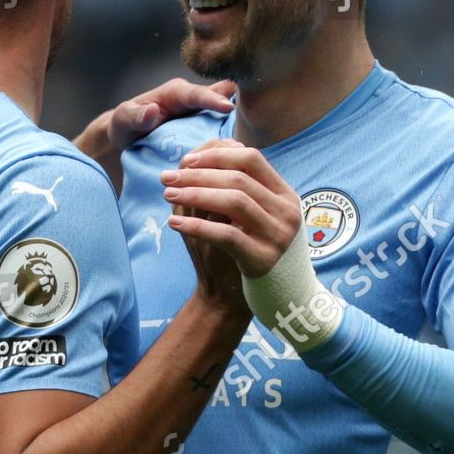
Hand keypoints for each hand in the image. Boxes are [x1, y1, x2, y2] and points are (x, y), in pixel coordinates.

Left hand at [73, 78, 234, 191]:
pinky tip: (239, 162)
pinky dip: (226, 147)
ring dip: (232, 133)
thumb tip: (152, 110)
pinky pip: (218, 137)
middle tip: (254, 119)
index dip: (212, 100)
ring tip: (247, 149)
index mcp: (177, 93)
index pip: (197, 94)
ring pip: (223, 121)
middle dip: (233, 112)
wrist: (126, 138)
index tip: (226, 107)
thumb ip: (136, 116)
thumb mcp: (125, 119)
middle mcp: (194, 102)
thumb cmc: (125, 125)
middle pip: (219, 103)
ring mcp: (201, 118)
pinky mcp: (203, 133)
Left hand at [161, 140, 301, 278]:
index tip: (186, 161)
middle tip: (167, 178)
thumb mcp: (246, 216)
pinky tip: (174, 225)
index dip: (216, 155)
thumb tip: (192, 158)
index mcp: (284, 194)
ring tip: (168, 195)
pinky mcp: (263, 260)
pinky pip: (227, 236)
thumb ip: (230, 188)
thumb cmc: (248, 250)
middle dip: (198, 175)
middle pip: (239, 178)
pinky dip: (197, 227)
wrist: (268, 297)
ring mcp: (278, 236)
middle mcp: (286, 212)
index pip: (251, 159)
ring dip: (195, 195)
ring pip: (234, 202)